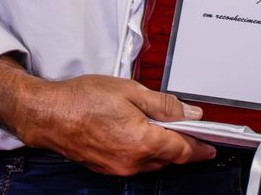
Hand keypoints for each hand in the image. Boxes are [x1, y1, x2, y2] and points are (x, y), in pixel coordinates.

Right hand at [0, 56, 214, 175]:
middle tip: (184, 125)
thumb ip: (164, 104)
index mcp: (143, 141)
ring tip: (154, 123)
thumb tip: (188, 112)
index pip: (184, 150)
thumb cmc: (82, 99)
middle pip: (169, 158)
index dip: (201, 147)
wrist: (48, 114)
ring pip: (153, 162)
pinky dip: (142, 150)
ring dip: (160, 147)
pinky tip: (136, 132)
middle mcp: (133, 161)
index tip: (212, 145)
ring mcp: (119, 168)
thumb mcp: (129, 91)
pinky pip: (135, 163)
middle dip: (180, 144)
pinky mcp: (107, 169)